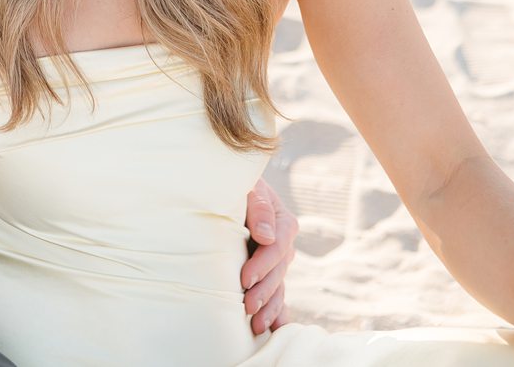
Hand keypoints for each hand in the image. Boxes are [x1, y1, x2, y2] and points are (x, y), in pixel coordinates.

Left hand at [241, 178, 297, 333]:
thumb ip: (258, 206)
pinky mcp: (268, 271)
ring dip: (269, 307)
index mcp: (283, 222)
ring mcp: (277, 260)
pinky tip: (273, 329)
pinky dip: (276, 311)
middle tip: (247, 307)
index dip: (262, 264)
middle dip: (263, 291)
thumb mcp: (247, 186)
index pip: (277, 247)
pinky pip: (277, 294)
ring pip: (278, 287)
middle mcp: (284, 244)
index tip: (245, 278)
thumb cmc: (235, 184)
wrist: (229, 188)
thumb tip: (266, 236)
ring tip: (257, 326)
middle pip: (278, 271)